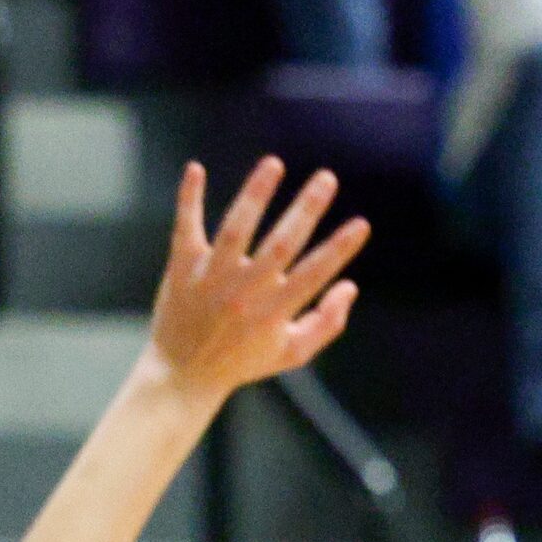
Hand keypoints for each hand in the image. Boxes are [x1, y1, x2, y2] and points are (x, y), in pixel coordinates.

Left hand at [143, 158, 368, 410]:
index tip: (361, 224)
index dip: (339, 250)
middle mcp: (243, 294)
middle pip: (280, 246)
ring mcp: (211, 279)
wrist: (181, 377)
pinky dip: (189, 199)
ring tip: (274, 164)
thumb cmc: (242, 362)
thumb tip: (350, 286)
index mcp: (272, 313)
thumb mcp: (290, 354)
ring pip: (235, 230)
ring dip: (255, 194)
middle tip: (327, 178)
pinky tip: (196, 169)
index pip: (312, 275)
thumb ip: (326, 324)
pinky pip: (186, 229)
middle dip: (305, 210)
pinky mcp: (182, 270)